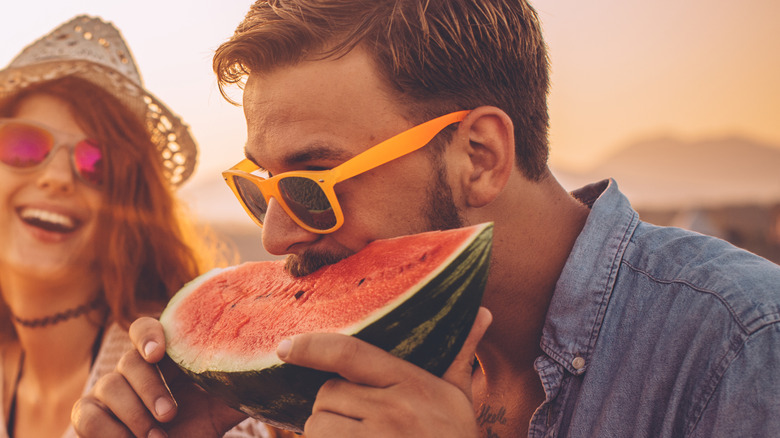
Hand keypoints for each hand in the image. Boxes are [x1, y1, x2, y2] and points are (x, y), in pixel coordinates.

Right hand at [71, 317, 246, 437]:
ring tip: (157, 436)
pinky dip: (108, 430)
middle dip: (150, 389)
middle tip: (169, 414)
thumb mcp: (225, 405)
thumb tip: (276, 360)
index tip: (159, 353)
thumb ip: (241, 381)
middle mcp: (134, 367)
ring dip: (134, 414)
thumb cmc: (201, 425)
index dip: (149, 335)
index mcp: (164, 356)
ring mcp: (109, 389)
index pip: (145, 328)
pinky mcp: (90, 415)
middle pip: (129, 360)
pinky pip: (86, 414)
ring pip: (108, 386)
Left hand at [277, 307, 492, 436]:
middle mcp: (391, 409)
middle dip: (334, 404)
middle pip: (328, 393)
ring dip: (326, 431)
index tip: (285, 346)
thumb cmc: (454, 437)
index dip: (313, 346)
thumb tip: (484, 312)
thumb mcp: (460, 397)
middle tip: (359, 417)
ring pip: (319, 424)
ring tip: (356, 437)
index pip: (350, 353)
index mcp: (411, 382)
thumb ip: (460, 355)